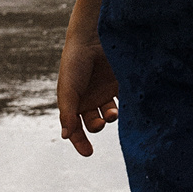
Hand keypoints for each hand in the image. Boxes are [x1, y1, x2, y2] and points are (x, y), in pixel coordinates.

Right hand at [57, 28, 119, 155]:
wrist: (93, 38)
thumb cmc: (74, 63)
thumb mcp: (68, 90)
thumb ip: (68, 113)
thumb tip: (65, 137)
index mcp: (73, 103)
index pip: (75, 129)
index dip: (80, 142)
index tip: (88, 153)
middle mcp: (89, 100)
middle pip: (94, 123)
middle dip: (98, 126)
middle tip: (102, 122)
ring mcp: (105, 93)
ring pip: (110, 114)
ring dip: (111, 118)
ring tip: (112, 112)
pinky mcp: (120, 84)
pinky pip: (125, 101)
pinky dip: (127, 107)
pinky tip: (126, 106)